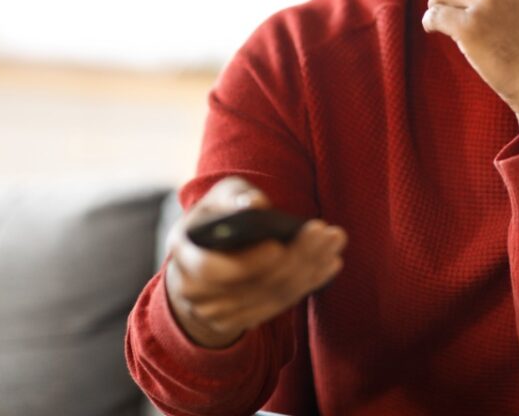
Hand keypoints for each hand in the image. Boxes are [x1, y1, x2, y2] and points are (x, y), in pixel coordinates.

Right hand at [163, 176, 346, 347]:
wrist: (201, 258)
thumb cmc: (215, 220)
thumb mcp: (217, 200)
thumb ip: (233, 197)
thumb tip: (256, 204)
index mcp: (185, 256)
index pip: (212, 270)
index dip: (247, 262)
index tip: (279, 246)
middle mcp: (195, 292)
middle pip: (253, 286)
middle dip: (295, 259)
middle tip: (327, 234)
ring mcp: (217, 313)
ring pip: (271, 297)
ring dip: (309, 271)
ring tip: (333, 245)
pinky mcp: (241, 320)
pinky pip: (279, 305)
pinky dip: (307, 284)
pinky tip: (329, 264)